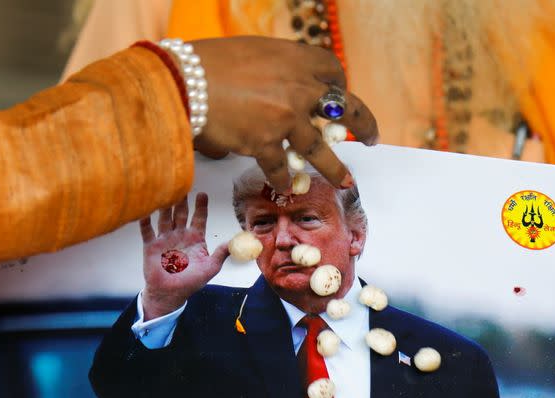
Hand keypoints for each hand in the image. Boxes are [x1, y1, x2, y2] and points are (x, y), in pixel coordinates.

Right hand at [140, 193, 228, 319]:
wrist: (170, 294)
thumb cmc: (191, 282)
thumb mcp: (210, 268)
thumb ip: (221, 254)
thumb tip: (235, 242)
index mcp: (195, 238)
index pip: (199, 218)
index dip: (201, 206)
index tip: (203, 194)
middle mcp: (179, 235)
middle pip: (181, 214)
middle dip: (182, 201)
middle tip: (182, 187)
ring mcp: (165, 239)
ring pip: (165, 218)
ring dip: (165, 207)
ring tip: (165, 194)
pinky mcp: (151, 246)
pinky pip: (147, 231)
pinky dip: (145, 221)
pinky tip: (144, 211)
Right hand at [191, 36, 378, 191]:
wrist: (182, 82)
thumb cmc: (206, 62)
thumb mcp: (250, 52)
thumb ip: (274, 69)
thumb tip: (279, 84)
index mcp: (295, 58)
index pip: (332, 70)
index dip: (339, 85)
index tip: (340, 96)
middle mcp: (298, 88)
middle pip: (345, 108)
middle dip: (364, 123)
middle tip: (372, 137)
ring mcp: (285, 118)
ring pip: (320, 149)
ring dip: (335, 168)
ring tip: (346, 181)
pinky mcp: (265, 143)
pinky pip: (280, 167)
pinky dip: (283, 178)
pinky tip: (286, 187)